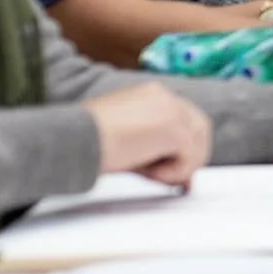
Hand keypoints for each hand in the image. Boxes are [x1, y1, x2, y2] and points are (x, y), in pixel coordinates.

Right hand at [83, 83, 212, 186]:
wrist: (72, 140)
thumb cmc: (86, 143)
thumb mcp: (128, 143)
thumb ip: (156, 152)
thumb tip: (185, 179)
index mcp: (151, 94)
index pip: (185, 118)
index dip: (184, 148)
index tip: (174, 172)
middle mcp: (165, 96)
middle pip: (200, 129)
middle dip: (189, 157)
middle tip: (169, 180)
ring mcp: (172, 109)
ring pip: (199, 145)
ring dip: (178, 166)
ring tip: (148, 173)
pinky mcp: (174, 128)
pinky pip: (190, 159)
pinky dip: (171, 173)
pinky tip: (144, 171)